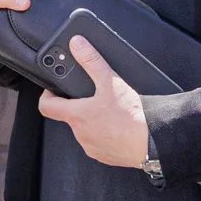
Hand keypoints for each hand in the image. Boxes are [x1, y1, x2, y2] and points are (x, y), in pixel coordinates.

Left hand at [37, 35, 148, 167]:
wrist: (154, 143)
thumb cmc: (132, 117)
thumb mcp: (111, 82)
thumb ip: (92, 61)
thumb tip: (77, 45)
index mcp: (76, 116)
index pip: (46, 106)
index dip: (48, 95)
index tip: (54, 89)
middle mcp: (80, 134)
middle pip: (69, 116)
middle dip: (78, 105)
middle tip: (92, 96)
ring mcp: (92, 147)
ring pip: (85, 130)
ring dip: (92, 120)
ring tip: (109, 110)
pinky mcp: (105, 156)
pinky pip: (99, 143)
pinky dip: (105, 134)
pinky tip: (118, 126)